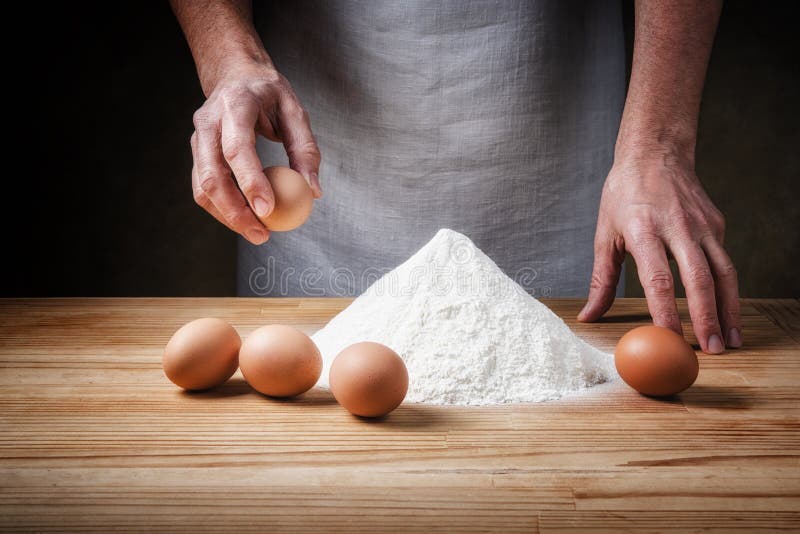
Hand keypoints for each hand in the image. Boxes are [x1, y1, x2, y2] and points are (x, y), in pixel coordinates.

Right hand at [190, 61, 321, 243]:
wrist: (235, 75)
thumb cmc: (269, 93)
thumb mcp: (295, 111)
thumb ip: (305, 150)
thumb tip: (312, 191)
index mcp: (235, 104)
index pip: (237, 148)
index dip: (250, 182)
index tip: (268, 210)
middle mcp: (209, 121)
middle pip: (212, 174)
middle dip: (235, 211)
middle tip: (262, 234)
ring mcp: (198, 137)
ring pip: (202, 186)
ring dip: (227, 216)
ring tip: (257, 233)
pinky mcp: (196, 153)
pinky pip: (202, 187)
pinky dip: (222, 209)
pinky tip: (245, 219)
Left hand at [578, 150, 741, 353]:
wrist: (655, 153)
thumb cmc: (624, 195)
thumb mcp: (605, 234)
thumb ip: (601, 280)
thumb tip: (589, 316)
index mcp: (644, 231)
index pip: (658, 279)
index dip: (666, 312)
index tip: (671, 340)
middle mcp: (678, 228)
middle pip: (699, 279)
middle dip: (707, 318)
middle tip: (710, 350)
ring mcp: (702, 225)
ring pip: (723, 272)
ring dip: (728, 309)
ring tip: (728, 340)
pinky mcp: (717, 224)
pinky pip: (723, 260)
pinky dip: (727, 289)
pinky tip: (725, 311)